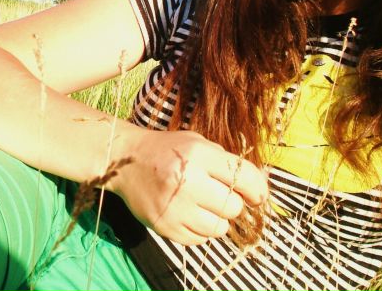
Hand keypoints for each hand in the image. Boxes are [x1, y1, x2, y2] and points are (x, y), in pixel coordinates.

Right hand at [110, 129, 267, 245]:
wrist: (124, 161)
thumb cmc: (166, 150)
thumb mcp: (196, 142)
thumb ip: (225, 161)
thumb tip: (256, 187)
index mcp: (198, 154)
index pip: (244, 177)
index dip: (257, 189)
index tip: (257, 196)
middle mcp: (187, 180)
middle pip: (233, 207)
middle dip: (231, 202)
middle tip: (217, 195)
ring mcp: (175, 206)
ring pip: (219, 228)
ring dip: (216, 219)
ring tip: (202, 205)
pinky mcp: (165, 226)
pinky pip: (199, 239)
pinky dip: (199, 230)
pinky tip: (188, 213)